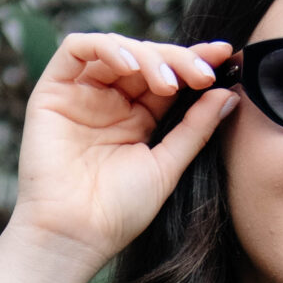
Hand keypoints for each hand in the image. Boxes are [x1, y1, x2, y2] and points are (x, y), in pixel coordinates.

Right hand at [10, 31, 236, 270]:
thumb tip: (230, 93)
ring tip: (168, 82)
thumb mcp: (168, 165)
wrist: (75, 235)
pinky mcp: (52, 91)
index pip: (169, 76)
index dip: (195, 61)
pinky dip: (106, 47)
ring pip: (117, 48)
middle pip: (147, 57)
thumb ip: (196, 128)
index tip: (226, 57)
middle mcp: (110, 100)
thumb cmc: (119, 211)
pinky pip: (76, 49)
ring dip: (148, 56)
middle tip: (203, 74)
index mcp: (138, 117)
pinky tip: (130, 66)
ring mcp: (81, 94)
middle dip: (178, 59)